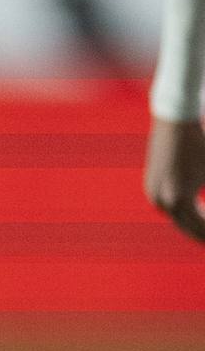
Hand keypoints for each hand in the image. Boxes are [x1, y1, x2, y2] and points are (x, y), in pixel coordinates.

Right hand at [146, 117, 204, 246]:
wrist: (175, 118)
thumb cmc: (201, 142)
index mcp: (178, 200)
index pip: (200, 228)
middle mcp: (160, 200)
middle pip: (187, 227)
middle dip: (203, 232)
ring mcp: (152, 193)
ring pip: (178, 217)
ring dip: (195, 221)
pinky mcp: (151, 184)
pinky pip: (170, 205)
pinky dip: (186, 210)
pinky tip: (199, 209)